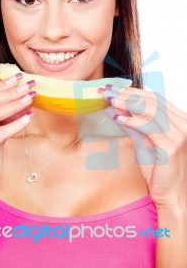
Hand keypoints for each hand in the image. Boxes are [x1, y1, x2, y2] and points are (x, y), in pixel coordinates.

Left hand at [102, 85, 186, 210]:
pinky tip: (118, 118)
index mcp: (178, 120)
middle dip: (127, 94)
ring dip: (127, 103)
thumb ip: (131, 123)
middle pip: (152, 100)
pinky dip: (132, 120)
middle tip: (107, 91)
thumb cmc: (157, 170)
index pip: (154, 98)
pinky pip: (149, 127)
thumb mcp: (142, 140)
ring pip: (151, 109)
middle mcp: (183, 124)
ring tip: (110, 100)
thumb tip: (114, 106)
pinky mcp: (172, 146)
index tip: (112, 89)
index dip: (132, 91)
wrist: (169, 196)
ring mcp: (179, 135)